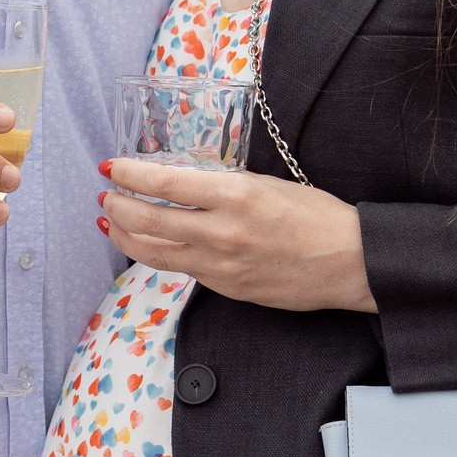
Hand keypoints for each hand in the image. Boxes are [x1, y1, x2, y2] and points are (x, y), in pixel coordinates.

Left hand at [95, 158, 377, 313]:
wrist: (351, 263)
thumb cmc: (317, 216)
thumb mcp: (266, 184)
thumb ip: (222, 186)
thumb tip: (181, 184)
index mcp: (236, 196)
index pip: (164, 185)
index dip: (129, 175)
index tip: (111, 167)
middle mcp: (223, 232)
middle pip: (148, 222)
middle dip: (117, 207)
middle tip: (105, 196)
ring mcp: (222, 265)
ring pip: (155, 253)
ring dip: (125, 235)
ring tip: (112, 222)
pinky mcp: (226, 288)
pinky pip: (183, 268)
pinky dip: (158, 253)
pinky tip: (150, 243)